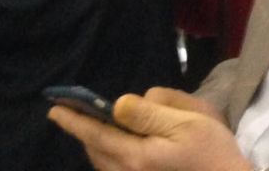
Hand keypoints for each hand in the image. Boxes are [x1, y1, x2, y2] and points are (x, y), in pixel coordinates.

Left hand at [49, 88, 245, 170]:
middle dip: (86, 132)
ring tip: (100, 128)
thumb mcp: (187, 122)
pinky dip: (110, 157)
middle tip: (79, 113)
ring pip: (104, 164)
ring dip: (98, 145)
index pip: (96, 135)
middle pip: (96, 151)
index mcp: (136, 156)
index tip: (55, 108)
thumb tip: (117, 105)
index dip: (75, 120)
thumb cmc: (213, 152)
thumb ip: (150, 113)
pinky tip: (121, 148)